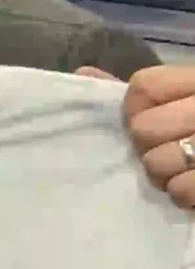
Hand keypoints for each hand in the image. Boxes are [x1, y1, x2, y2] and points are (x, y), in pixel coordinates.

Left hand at [124, 64, 194, 210]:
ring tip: (184, 170)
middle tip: (170, 151)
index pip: (143, 86)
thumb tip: (83, 74)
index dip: (136, 110)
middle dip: (149, 147)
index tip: (147, 121)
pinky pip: (181, 191)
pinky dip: (185, 194)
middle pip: (143, 128)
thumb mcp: (183, 101)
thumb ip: (143, 93)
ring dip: (165, 175)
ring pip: (158, 163)